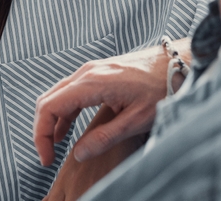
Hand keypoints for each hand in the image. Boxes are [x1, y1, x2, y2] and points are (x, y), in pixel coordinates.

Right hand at [33, 39, 189, 165]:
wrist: (178, 63)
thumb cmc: (162, 88)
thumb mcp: (136, 120)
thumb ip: (105, 138)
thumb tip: (78, 154)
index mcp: (92, 83)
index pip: (49, 107)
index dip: (42, 135)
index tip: (47, 158)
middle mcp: (86, 73)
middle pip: (48, 100)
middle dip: (42, 130)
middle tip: (48, 156)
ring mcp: (91, 70)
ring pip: (58, 95)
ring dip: (52, 121)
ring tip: (55, 147)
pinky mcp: (98, 72)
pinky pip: (71, 92)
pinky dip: (64, 111)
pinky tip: (67, 130)